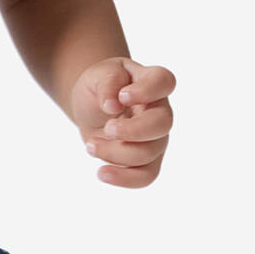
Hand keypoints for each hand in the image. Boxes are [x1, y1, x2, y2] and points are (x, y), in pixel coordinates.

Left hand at [74, 57, 175, 187]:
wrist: (94, 108)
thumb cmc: (101, 86)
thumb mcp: (98, 75)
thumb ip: (108, 82)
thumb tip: (113, 105)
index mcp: (151, 82)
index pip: (164, 81)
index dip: (147, 91)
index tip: (123, 96)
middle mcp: (159, 110)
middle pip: (162, 124)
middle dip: (133, 130)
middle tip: (107, 128)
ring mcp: (156, 137)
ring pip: (149, 153)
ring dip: (116, 153)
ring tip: (90, 146)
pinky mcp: (147, 160)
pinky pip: (146, 176)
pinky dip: (124, 178)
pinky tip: (102, 173)